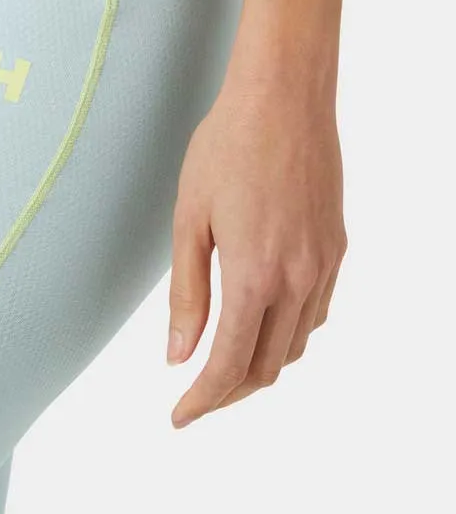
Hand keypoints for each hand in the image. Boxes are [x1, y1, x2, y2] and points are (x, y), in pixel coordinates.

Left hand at [166, 77, 346, 427]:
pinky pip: (316, 312)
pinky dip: (287, 333)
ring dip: (260, 364)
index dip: (203, 398)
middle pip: (267, 365)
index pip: (230, 363)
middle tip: (195, 392)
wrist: (283, 98)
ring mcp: (324, 264)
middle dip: (229, 390)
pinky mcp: (336, 247)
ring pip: (296, 344)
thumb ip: (186, 291)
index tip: (180, 415)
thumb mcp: (189, 218)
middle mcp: (298, 279)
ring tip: (223, 362)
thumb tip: (178, 353)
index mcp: (254, 274)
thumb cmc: (227, 147)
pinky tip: (262, 319)